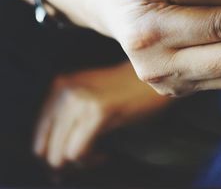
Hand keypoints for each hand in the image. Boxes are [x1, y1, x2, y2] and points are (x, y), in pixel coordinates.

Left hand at [33, 61, 169, 168]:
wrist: (155, 80)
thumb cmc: (127, 93)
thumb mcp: (90, 97)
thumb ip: (68, 121)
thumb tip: (54, 168)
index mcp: (58, 86)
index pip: (39, 137)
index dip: (54, 155)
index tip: (75, 161)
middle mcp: (64, 91)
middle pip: (44, 149)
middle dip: (64, 164)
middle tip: (88, 162)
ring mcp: (80, 100)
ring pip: (58, 154)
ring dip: (79, 164)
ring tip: (98, 156)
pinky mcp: (98, 112)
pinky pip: (78, 152)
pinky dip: (90, 160)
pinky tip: (105, 154)